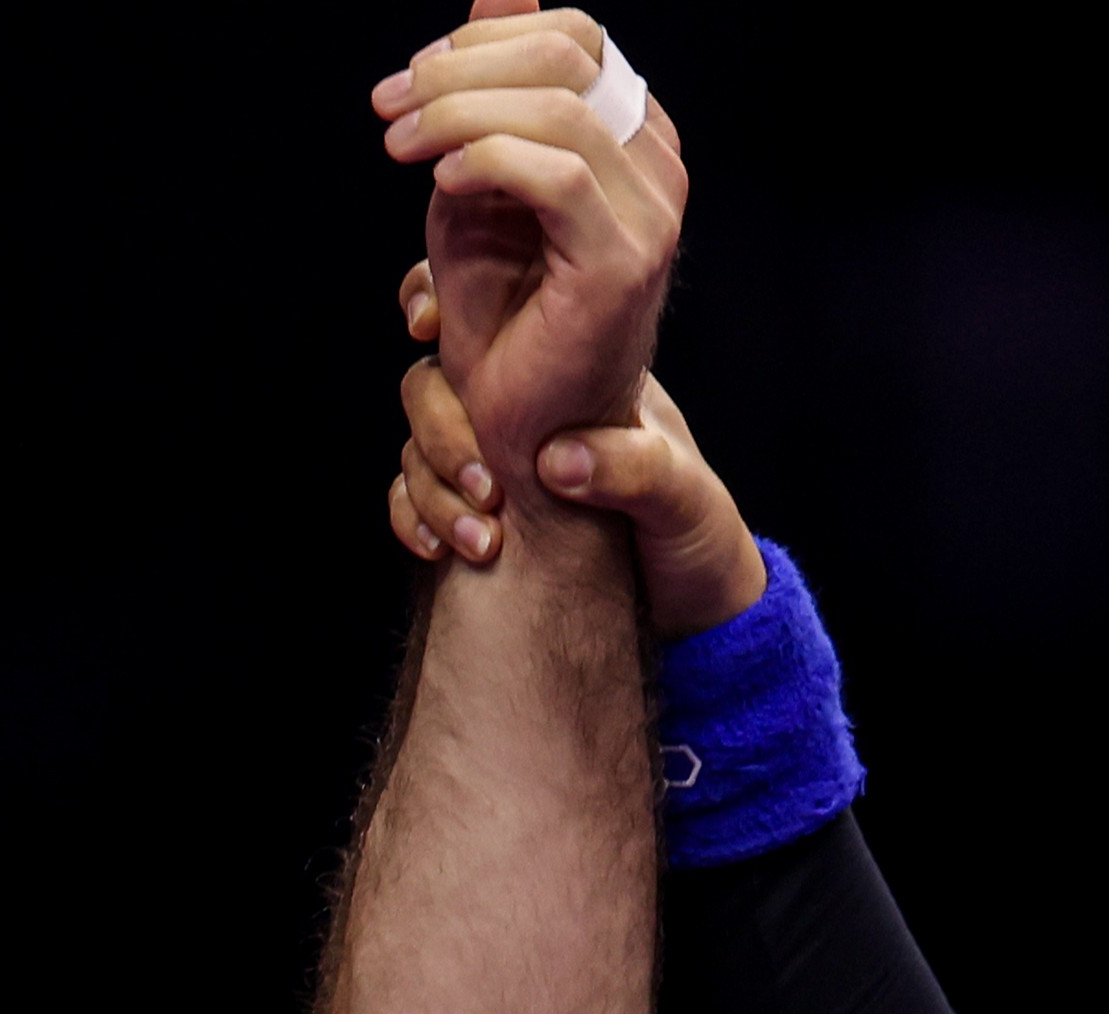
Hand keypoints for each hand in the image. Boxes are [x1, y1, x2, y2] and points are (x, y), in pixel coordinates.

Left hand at [369, 3, 684, 490]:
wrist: (522, 423)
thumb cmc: (498, 315)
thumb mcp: (474, 191)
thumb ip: (479, 108)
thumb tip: (489, 2)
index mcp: (627, 138)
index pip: (572, 39)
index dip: (484, 41)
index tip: (408, 79)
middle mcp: (653, 165)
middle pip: (566, 60)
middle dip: (460, 70)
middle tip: (389, 106)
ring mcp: (649, 213)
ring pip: (559, 112)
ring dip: (459, 114)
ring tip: (399, 143)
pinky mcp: (623, 261)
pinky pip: (560, 176)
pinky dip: (489, 160)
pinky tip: (442, 178)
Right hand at [388, 263, 765, 637]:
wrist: (689, 615)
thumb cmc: (698, 544)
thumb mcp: (686, 503)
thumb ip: (636, 472)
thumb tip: (556, 459)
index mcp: (576, 381)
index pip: (496, 319)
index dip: (445, 302)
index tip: (427, 325)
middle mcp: (525, 413)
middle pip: (433, 384)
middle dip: (440, 432)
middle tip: (486, 489)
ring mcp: (493, 462)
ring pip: (415, 447)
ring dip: (430, 490)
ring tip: (481, 541)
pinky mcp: (472, 513)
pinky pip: (410, 499)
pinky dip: (413, 519)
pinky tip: (438, 552)